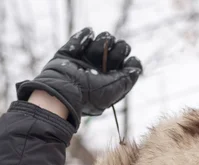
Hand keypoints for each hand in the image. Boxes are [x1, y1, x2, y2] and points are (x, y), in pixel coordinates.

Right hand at [17, 27, 142, 128]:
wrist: (62, 91)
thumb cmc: (89, 95)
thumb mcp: (113, 91)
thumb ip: (127, 79)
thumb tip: (136, 68)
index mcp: (108, 82)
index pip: (124, 66)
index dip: (129, 61)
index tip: (130, 60)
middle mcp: (97, 71)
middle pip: (115, 51)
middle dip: (119, 48)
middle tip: (116, 49)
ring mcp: (83, 62)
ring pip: (101, 42)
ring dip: (103, 41)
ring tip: (99, 47)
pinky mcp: (69, 53)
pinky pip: (81, 38)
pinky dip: (85, 36)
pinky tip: (89, 35)